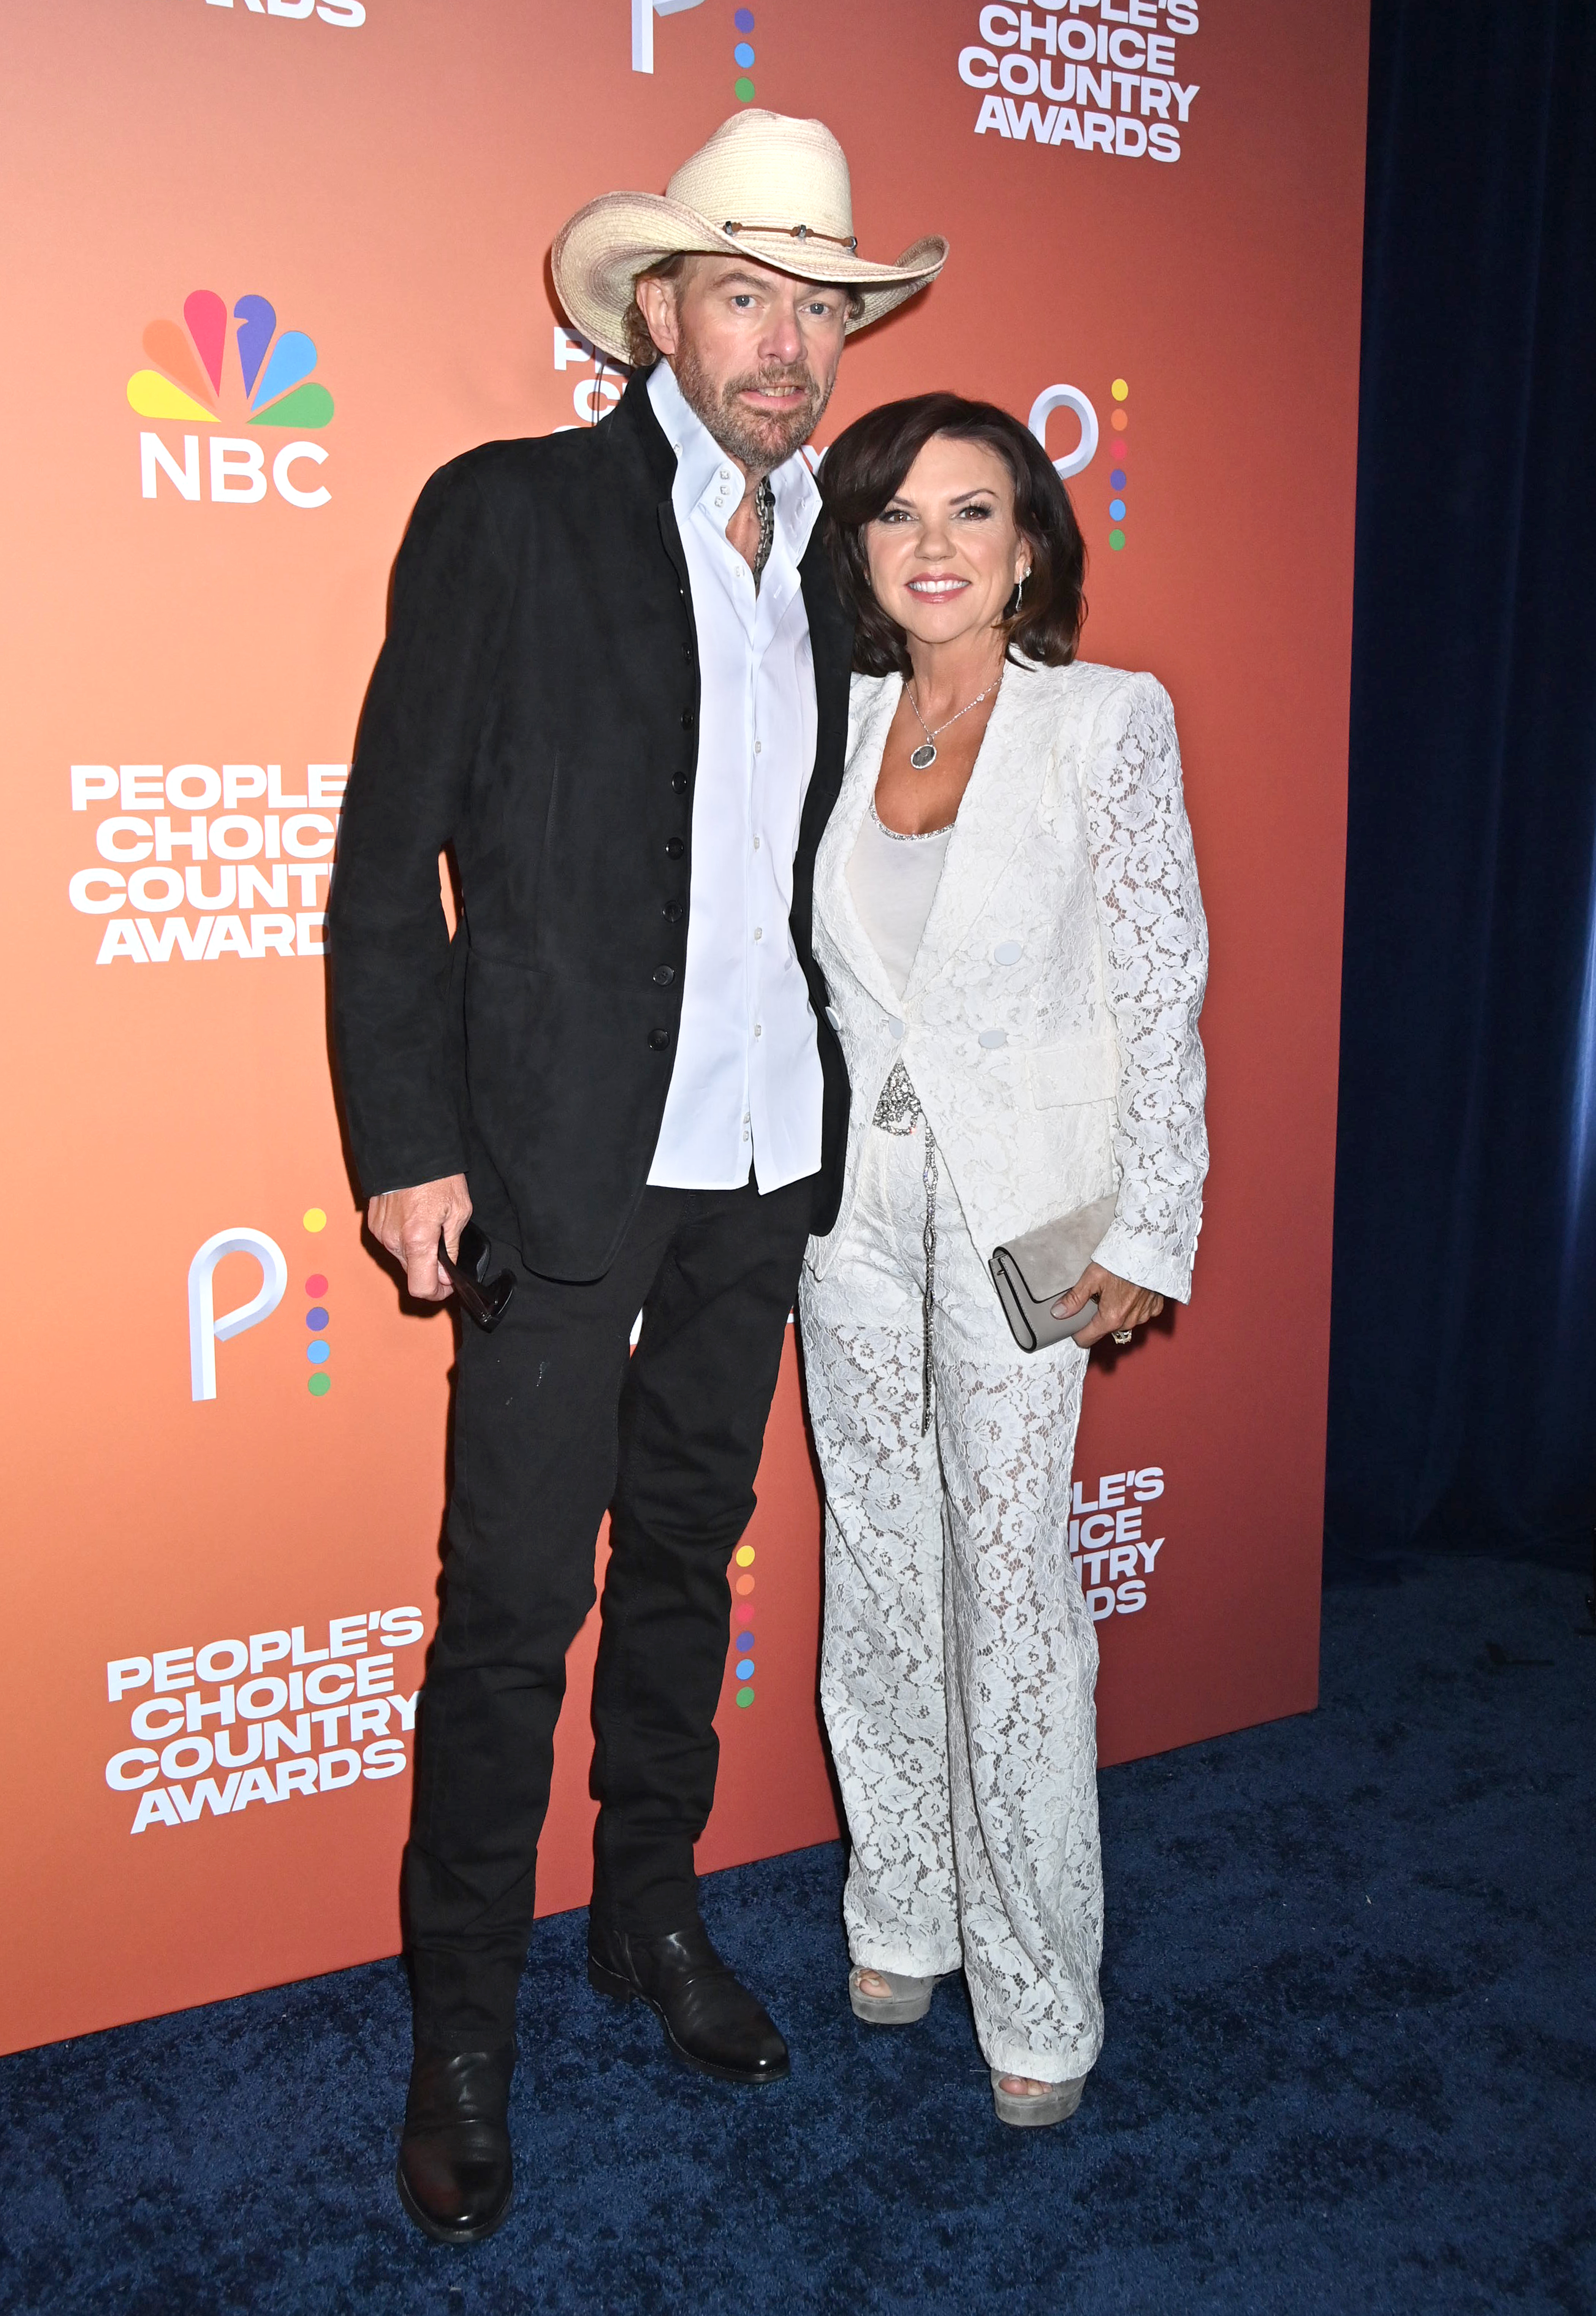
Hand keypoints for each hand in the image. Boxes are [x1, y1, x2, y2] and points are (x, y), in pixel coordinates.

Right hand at [368, 1175, 471, 1302]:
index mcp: (417, 1239)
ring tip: (431, 1229)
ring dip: (417, 1253)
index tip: (448, 1286)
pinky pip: (391, 1242)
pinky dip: (405, 1239)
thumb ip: (451, 1248)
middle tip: (446, 1256)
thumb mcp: (459, 1211)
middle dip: (430, 1271)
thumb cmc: (437, 1176)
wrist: (409, 1149)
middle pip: (412, 1274)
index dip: (437, 1293)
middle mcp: (393, 1240)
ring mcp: (380, 1232)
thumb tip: (445, 1276)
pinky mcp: (373, 1224)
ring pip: (402, 1258)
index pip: (421, 1288)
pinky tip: (415, 1220)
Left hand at [1051, 1262, 1163, 1348]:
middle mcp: (1128, 1322)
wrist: (1150, 1251)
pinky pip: (1139, 1313)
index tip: (1074, 1322)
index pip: (1087, 1339)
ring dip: (1117, 1311)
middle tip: (1097, 1296)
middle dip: (1098, 1316)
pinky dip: (1134, 1306)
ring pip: (1123, 1322)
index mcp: (1111, 1317)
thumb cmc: (1122, 1261)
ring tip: (1115, 1290)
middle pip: (1105, 1328)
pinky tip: (1131, 1291)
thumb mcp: (1092, 1277)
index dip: (1077, 1332)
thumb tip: (1059, 1312)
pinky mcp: (1154, 1308)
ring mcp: (1143, 1316)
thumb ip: (1075, 1298)